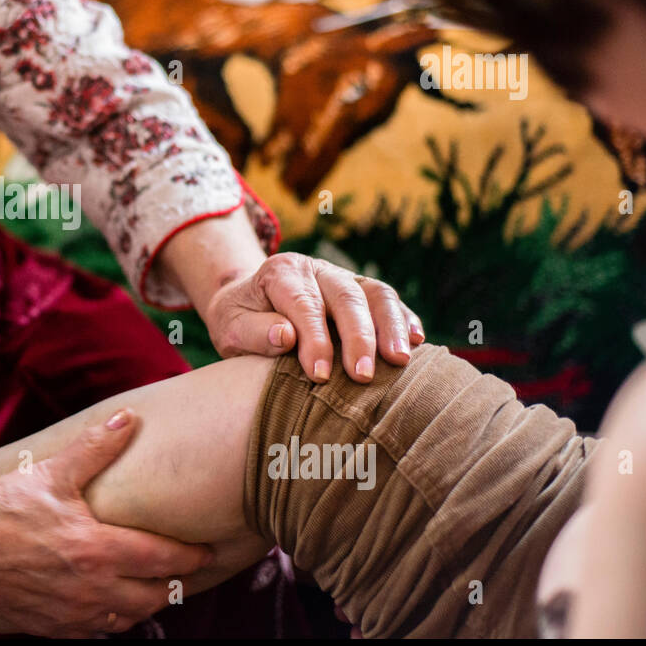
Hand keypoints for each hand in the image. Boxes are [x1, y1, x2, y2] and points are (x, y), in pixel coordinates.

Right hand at [0, 409, 214, 637]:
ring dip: (146, 602)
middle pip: (155, 597)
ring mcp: (71, 614)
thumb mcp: (50, 474)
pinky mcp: (51, 627)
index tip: (208, 549)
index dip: (192, 556)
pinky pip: (98, 632)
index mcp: (96, 550)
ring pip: (129, 619)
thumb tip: (128, 419)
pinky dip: (113, 618)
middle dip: (175, 582)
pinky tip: (111, 600)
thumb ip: (95, 448)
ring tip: (153, 582)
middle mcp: (90, 590)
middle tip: (186, 566)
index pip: (164, 560)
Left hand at [204, 252, 424, 381]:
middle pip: (345, 296)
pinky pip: (388, 299)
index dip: (313, 340)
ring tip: (401, 361)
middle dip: (358, 337)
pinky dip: (403, 318)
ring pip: (374, 293)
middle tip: (363, 376)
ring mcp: (341, 276)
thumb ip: (253, 332)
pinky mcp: (360, 288)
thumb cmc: (238, 320)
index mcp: (280, 273)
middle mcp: (315, 269)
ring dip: (391, 326)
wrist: (246, 300)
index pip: (303, 305)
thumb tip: (285, 337)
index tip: (318, 375)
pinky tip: (417, 342)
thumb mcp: (229, 327)